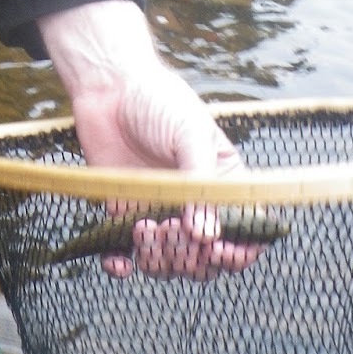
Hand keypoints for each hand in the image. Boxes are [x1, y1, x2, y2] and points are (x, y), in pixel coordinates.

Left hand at [37, 0, 262, 279]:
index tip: (218, 248)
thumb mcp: (190, 133)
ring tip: (143, 227)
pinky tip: (120, 262)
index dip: (238, 252)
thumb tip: (207, 236)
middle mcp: (194, 205)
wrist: (109, 88)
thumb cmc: (158, 101)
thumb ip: (201, 184)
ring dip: (159, 259)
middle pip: (205, 259)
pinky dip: (122, 266)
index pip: (243, 232)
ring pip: (168, 263)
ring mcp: (159, 212)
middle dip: (191, 256)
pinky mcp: (123, 214)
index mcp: (222, 184)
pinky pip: (125, 254)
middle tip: (169, 228)